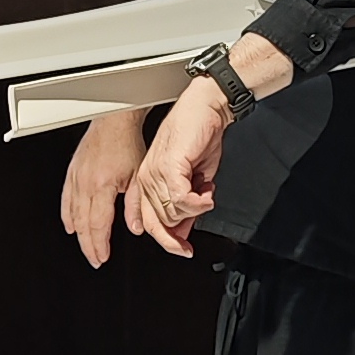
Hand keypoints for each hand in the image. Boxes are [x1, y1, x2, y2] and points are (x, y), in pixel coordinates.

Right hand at [59, 103, 150, 270]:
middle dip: (88, 245)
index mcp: (102, 185)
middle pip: (83, 224)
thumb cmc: (127, 143)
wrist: (114, 121)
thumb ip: (135, 205)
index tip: (102, 256)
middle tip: (95, 259)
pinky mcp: (72, 173)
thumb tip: (135, 228)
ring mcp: (76, 178)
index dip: (99, 244)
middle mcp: (85, 183)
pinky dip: (67, 215)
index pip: (98, 224)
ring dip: (78, 234)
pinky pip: (66, 199)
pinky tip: (70, 226)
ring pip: (73, 214)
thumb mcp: (139, 176)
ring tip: (85, 247)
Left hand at [127, 77, 231, 258]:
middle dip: (184, 228)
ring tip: (207, 192)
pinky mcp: (168, 167)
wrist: (207, 106)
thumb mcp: (194, 177)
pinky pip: (182, 201)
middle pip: (161, 222)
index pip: (149, 221)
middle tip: (199, 222)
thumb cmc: (200, 134)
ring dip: (196, 210)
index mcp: (148, 180)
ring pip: (172, 214)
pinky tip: (207, 193)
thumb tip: (184, 229)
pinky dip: (199, 203)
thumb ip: (187, 203)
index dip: (167, 239)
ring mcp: (155, 173)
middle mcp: (147, 177)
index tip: (182, 249)